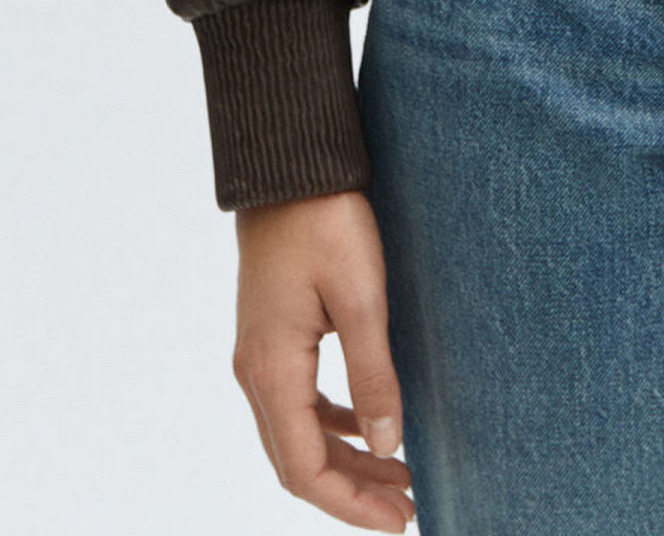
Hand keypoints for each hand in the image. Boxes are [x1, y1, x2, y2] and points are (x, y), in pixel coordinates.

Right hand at [233, 189, 414, 529]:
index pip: (304, 470)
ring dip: (346, 460)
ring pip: (298, 434)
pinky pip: (299, 402)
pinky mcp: (272, 335)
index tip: (400, 521)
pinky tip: (371, 425)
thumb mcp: (361, 299)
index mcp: (271, 371)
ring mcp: (259, 354)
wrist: (289, 164)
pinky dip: (334, 425)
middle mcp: (255, 372)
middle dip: (351, 492)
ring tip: (399, 476)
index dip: (350, 504)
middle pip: (297, 461)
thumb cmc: (326, 221)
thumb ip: (375, 376)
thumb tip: (391, 448)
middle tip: (408, 509)